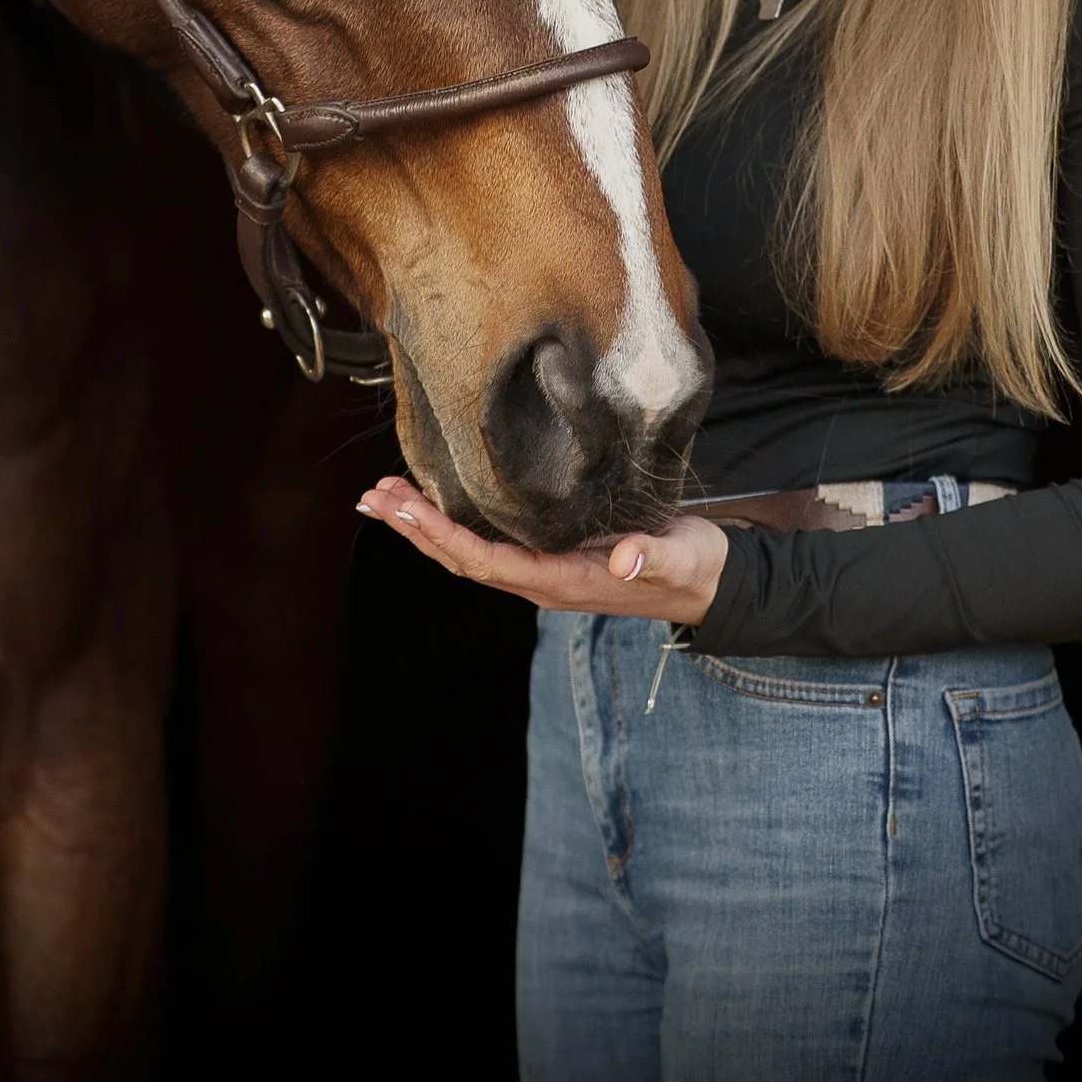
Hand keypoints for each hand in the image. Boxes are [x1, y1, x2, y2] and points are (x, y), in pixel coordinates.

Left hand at [355, 476, 729, 622]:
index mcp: (563, 581)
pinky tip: (433, 504)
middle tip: (373, 498)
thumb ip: (652, 557)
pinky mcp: (549, 557)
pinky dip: (451, 524)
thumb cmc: (692, 565)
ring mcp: (542, 571)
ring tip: (384, 498)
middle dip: (416, 529)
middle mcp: (542, 581)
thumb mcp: (679, 557)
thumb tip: (625, 557)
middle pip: (463, 559)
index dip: (441, 535)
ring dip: (424, 528)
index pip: (486, 559)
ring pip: (468, 552)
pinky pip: (486, 544)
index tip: (403, 508)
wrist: (709, 583)